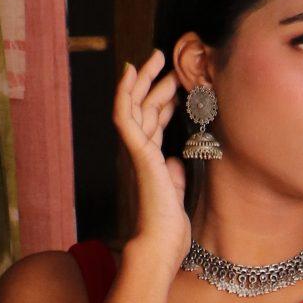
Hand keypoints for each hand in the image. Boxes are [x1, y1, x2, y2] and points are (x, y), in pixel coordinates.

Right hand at [112, 50, 189, 273]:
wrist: (160, 245)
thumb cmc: (168, 229)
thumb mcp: (176, 194)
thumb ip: (174, 175)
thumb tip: (174, 159)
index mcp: (151, 162)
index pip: (154, 124)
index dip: (162, 102)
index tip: (176, 86)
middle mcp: (140, 153)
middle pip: (144, 109)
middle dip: (154, 82)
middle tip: (164, 58)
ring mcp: (136, 152)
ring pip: (137, 106)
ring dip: (146, 79)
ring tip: (158, 56)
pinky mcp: (137, 153)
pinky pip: (125, 116)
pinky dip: (126, 92)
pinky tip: (132, 71)